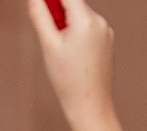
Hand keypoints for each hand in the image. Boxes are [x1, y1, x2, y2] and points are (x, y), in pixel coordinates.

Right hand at [27, 0, 113, 122]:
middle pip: (73, 3)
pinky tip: (71, 53)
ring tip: (60, 49)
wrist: (90, 106)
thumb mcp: (48, 45)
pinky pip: (88, 27)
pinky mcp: (107, 41)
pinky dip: (76, 31)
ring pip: (80, 15)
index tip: (42, 4)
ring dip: (66, 22)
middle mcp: (100, 22)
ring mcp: (106, 31)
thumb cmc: (69, 80)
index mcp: (86, 20)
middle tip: (47, 31)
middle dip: (57, 11)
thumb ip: (39, 15)